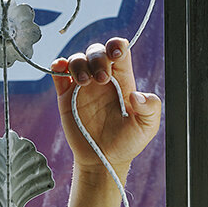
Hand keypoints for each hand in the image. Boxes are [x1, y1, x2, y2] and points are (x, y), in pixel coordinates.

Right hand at [52, 37, 161, 173]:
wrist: (103, 160)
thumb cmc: (127, 143)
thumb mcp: (147, 127)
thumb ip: (150, 108)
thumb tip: (136, 95)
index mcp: (123, 80)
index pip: (119, 52)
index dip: (116, 46)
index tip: (115, 55)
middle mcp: (102, 79)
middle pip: (96, 51)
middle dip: (98, 58)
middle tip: (101, 80)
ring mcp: (83, 86)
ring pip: (77, 59)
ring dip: (78, 64)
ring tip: (83, 83)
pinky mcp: (66, 96)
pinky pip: (59, 74)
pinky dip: (57, 67)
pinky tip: (60, 70)